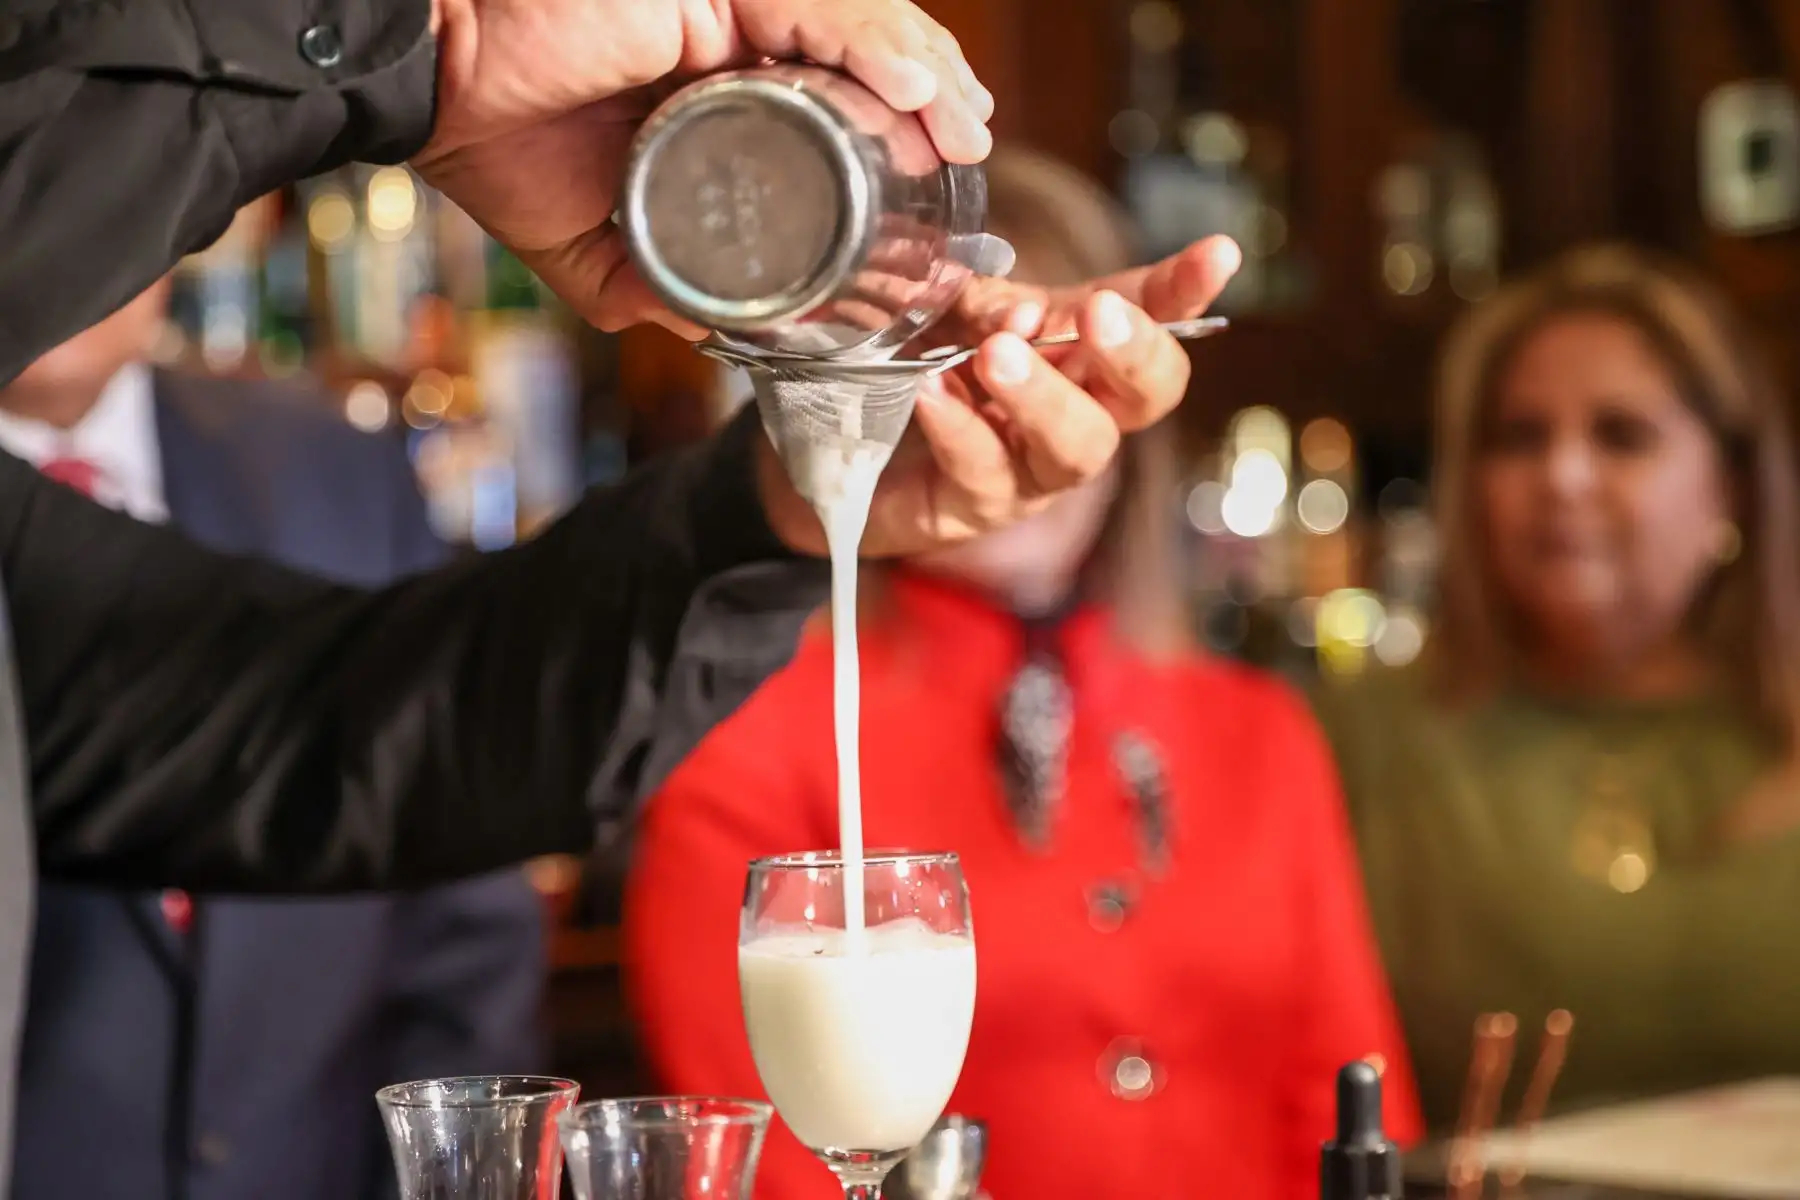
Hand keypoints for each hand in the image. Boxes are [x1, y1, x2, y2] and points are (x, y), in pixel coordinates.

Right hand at [415, 0, 992, 335]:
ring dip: (923, 70)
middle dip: (933, 91)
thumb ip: (660, 288)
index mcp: (714, 82)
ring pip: (854, 20)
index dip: (900, 117)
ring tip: (965, 125)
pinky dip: (872, 46)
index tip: (947, 168)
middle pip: (862, 48)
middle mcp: (730, 32)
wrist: (431, 95)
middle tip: (973, 145)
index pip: (833, 87)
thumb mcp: (597, 248)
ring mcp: (723, 4)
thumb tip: (726, 340)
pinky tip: (918, 92)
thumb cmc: (497, 147)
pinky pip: (813, 7)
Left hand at [759, 236, 1243, 555]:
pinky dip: (960, 428)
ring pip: (1077, 447)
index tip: (1218, 254)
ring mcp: (1030, 470)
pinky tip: (932, 393)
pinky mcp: (973, 509)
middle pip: (1146, 395)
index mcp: (1076, 350)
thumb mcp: (945, 311)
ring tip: (997, 356)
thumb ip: (987, 302)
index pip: (1147, 317)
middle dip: (1134, 353)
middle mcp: (1072, 412)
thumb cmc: (901, 365)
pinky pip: (984, 474)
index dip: (1184, 291)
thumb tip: (1024, 314)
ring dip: (1044, 396)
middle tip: (1098, 315)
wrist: (819, 447)